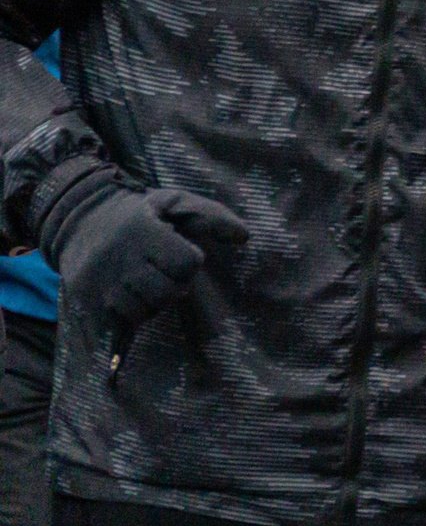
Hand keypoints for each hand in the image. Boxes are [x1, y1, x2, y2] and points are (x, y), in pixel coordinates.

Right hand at [40, 172, 247, 347]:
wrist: (80, 220)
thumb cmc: (139, 213)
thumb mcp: (175, 203)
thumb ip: (211, 216)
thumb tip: (246, 236)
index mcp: (142, 232)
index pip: (186, 264)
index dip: (189, 260)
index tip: (178, 250)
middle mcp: (117, 259)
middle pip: (166, 292)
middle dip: (173, 283)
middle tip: (162, 268)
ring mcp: (99, 283)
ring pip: (144, 311)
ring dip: (153, 300)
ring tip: (145, 280)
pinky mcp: (86, 301)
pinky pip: (121, 322)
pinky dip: (132, 314)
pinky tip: (132, 296)